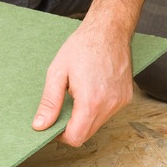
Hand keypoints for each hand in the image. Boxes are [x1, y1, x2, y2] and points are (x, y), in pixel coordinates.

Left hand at [32, 18, 133, 146]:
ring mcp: (120, 102)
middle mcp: (109, 105)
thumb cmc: (82, 47)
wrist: (109, 30)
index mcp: (90, 101)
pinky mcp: (126, 97)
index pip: (75, 137)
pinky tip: (89, 91)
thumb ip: (49, 103)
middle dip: (71, 127)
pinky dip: (95, 109)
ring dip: (83, 118)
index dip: (60, 135)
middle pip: (86, 134)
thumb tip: (40, 126)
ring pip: (97, 125)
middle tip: (61, 107)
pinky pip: (107, 113)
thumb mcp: (57, 73)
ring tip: (76, 95)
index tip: (52, 124)